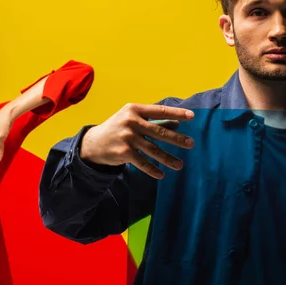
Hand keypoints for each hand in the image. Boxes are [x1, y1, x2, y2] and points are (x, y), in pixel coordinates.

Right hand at [80, 103, 194, 178]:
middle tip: (191, 144)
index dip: (177, 113)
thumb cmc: (118, 129)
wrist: (93, 143)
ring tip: (179, 165)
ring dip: (168, 159)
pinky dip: (153, 170)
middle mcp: (131, 122)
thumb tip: (177, 125)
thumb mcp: (133, 121)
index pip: (160, 110)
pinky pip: (143, 162)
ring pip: (153, 150)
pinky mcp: (124, 152)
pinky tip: (161, 175)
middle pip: (159, 132)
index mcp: (134, 109)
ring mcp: (127, 137)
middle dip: (176, 139)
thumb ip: (153, 122)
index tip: (192, 116)